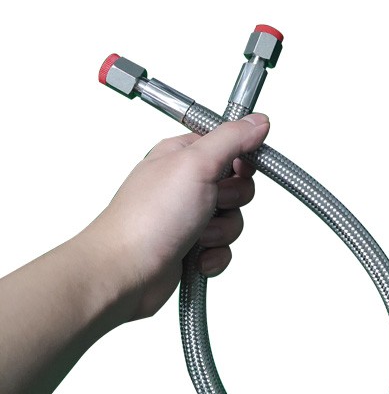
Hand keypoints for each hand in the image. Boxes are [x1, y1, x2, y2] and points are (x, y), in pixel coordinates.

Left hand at [85, 113, 269, 321]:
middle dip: (231, 202)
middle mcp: (186, 185)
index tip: (240, 170)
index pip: (229, 147)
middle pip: (237, 187)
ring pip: (233, 220)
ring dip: (221, 232)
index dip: (241, 160)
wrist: (125, 271)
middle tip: (211, 203)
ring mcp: (189, 217)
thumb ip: (231, 140)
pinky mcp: (192, 246)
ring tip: (197, 235)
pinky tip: (195, 257)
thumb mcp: (195, 164)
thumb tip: (258, 122)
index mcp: (183, 156)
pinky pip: (223, 248)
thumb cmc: (149, 217)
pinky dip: (214, 256)